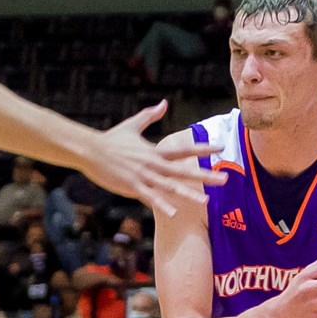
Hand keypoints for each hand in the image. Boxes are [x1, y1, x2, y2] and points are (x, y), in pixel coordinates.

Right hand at [83, 102, 224, 217]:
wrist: (90, 150)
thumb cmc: (111, 139)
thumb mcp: (132, 125)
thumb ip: (150, 115)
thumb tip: (164, 103)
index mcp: (155, 151)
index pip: (184, 150)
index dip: (203, 148)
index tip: (221, 148)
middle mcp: (153, 164)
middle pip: (184, 171)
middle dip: (205, 176)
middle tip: (225, 179)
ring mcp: (143, 176)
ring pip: (171, 187)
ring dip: (189, 194)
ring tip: (206, 201)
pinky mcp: (132, 187)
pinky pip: (150, 198)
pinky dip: (163, 205)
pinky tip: (175, 214)